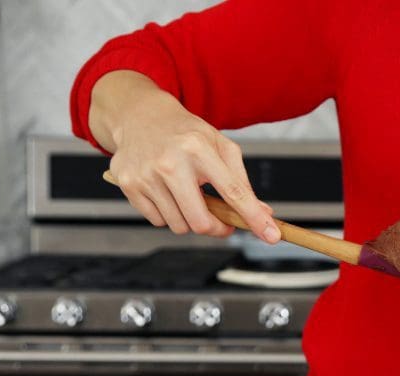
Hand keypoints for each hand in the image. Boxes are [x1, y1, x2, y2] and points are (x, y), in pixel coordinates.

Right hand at [90, 71, 277, 241]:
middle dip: (216, 229)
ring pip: (178, 226)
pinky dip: (168, 214)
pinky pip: (157, 221)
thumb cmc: (185, 133)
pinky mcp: (128, 184)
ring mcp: (145, 175)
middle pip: (200, 222)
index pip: (233, 192)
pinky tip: (167, 193)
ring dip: (190, 219)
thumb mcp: (220, 146)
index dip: (253, 218)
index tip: (271, 235)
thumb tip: (263, 215)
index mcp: (198, 148)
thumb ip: (241, 182)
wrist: (140, 115)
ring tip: (188, 196)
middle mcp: (170, 162)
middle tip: (221, 222)